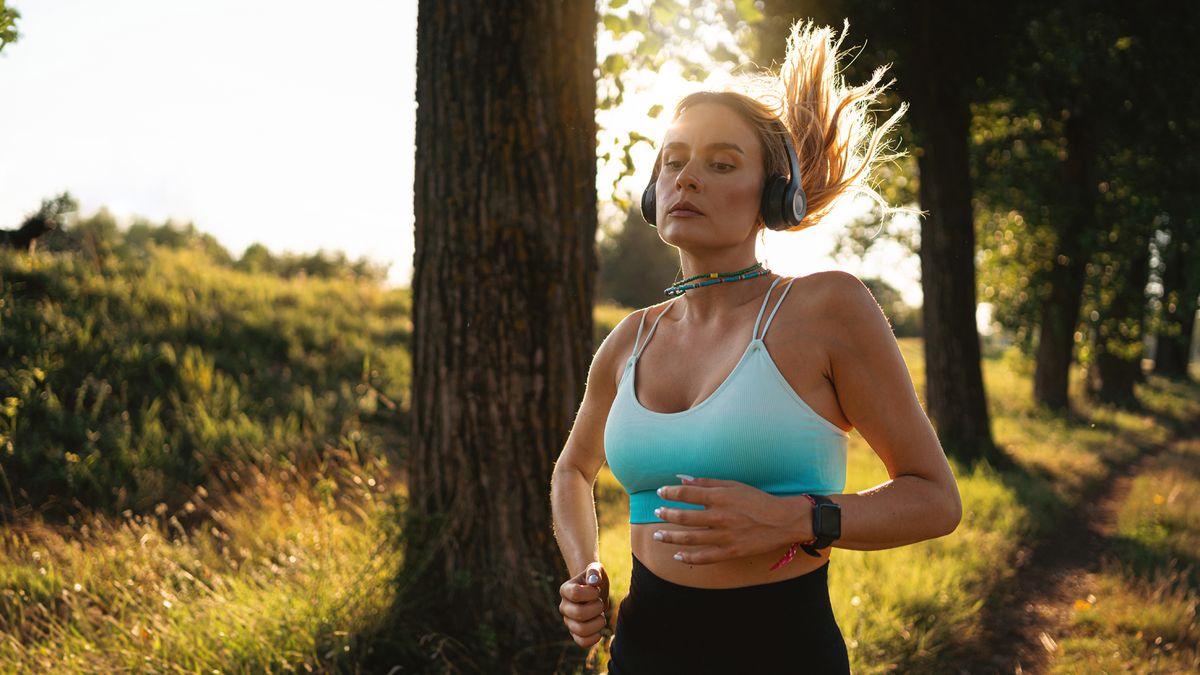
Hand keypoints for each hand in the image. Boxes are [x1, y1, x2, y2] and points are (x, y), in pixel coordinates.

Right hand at [558, 561, 609, 647]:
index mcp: (565, 590)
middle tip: (601, 603)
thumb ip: (594, 571)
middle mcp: (564, 607)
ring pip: (580, 630)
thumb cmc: (595, 579)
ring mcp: (568, 621)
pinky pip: (581, 642)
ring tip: (601, 616)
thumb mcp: (596, 569)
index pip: (575, 593)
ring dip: (597, 624)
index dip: (591, 593)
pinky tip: (599, 631)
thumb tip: (593, 581)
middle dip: (597, 608)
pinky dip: (593, 639)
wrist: (595, 591)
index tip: (597, 590)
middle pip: (578, 613)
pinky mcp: (575, 633)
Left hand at [654, 476, 811, 564]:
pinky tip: (677, 555)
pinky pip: (704, 557)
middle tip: (657, 512)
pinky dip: (689, 557)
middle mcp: (720, 516)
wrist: (783, 521)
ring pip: (690, 538)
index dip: (670, 493)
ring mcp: (725, 536)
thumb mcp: (734, 485)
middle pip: (684, 516)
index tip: (661, 492)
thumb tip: (683, 478)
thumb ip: (707, 482)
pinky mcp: (731, 552)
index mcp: (721, 497)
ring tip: (658, 535)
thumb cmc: (758, 500)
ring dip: (670, 536)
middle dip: (667, 514)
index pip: (687, 494)